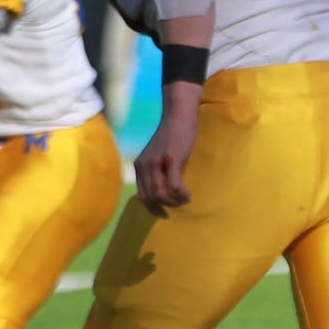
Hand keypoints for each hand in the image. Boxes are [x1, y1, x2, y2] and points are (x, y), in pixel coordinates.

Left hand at [134, 95, 198, 217]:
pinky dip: (181, 194)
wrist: (178, 115)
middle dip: (163, 207)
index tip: (164, 213)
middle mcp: (144, 165)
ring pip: (160, 194)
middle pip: (149, 197)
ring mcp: (157, 162)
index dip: (152, 207)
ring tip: (185, 199)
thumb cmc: (173, 135)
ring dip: (174, 201)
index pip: (141, 194)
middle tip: (178, 206)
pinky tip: (188, 195)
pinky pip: (174, 185)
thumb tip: (164, 189)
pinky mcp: (172, 159)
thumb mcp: (160, 155)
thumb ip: (158, 170)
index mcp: (140, 166)